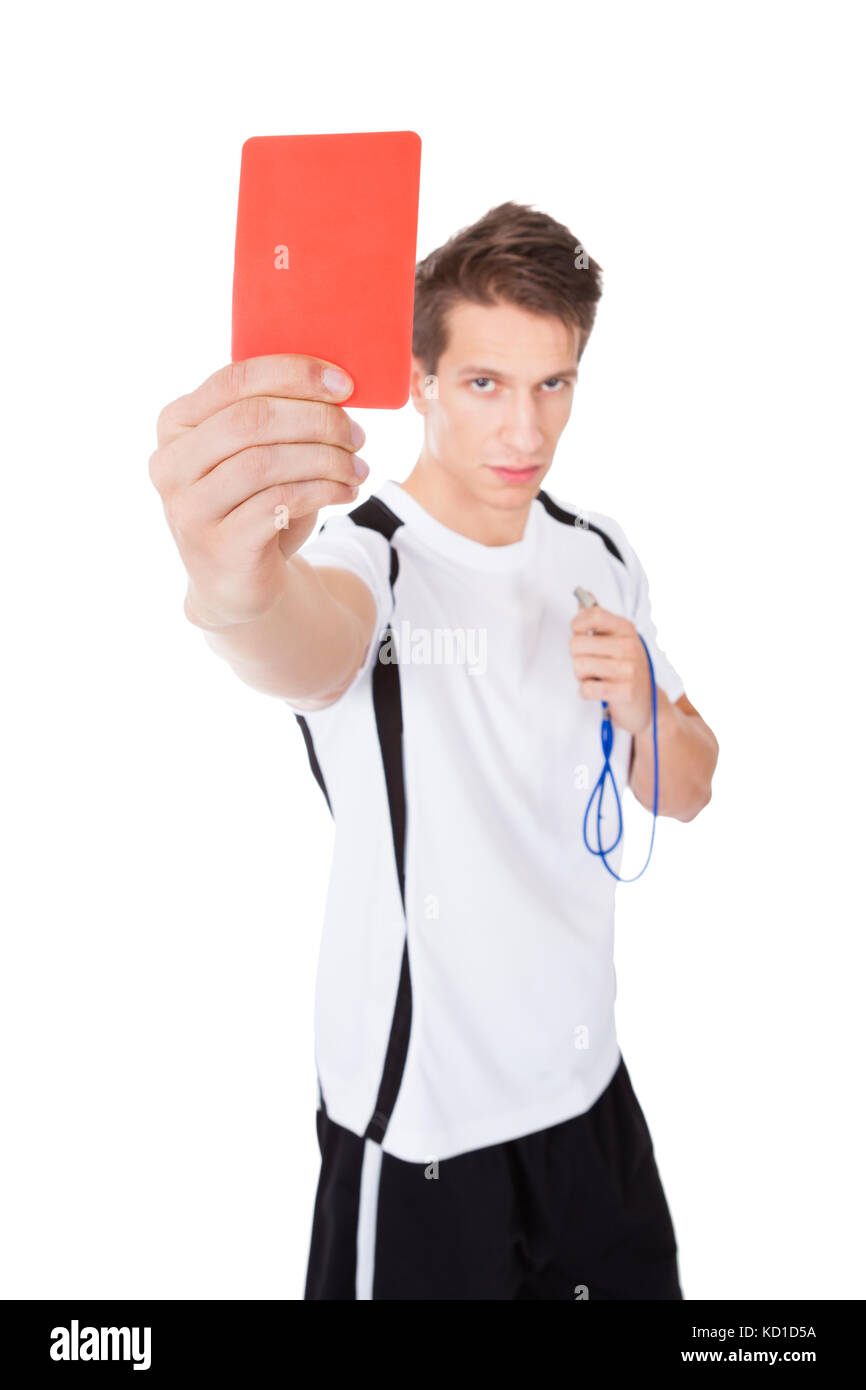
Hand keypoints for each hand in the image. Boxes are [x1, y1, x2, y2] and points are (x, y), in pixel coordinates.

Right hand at [148, 354, 368, 628]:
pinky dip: (321, 492)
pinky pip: (277, 503)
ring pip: (265, 463)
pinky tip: (344, 492)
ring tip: (356, 468)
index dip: (294, 375)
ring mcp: (189, 508)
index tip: (345, 384)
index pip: (234, 380)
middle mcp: (172, 464)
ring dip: (325, 460)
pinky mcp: (218, 546)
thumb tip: (336, 385)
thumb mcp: (256, 452)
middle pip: (252, 420)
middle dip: (317, 421)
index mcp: (176, 423)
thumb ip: (275, 413)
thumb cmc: (252, 503)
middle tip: (357, 435)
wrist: (238, 581)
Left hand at [569, 605, 651, 735]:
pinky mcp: (625, 692)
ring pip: (579, 667)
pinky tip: (597, 690)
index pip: (592, 615)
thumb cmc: (626, 667)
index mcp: (625, 628)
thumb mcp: (616, 638)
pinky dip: (586, 692)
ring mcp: (630, 669)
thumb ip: (597, 618)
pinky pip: (586, 689)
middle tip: (591, 663)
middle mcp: (629, 646)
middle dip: (577, 657)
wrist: (648, 702)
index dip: (577, 626)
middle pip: (577, 643)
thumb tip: (583, 595)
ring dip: (581, 676)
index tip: (580, 634)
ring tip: (596, 677)